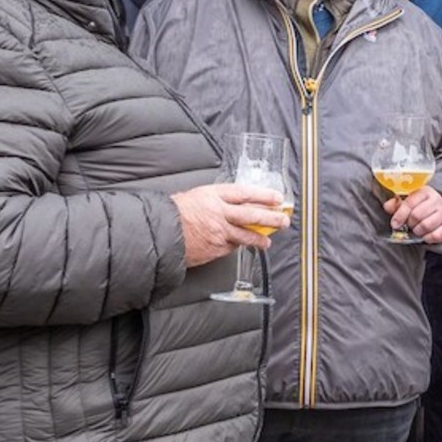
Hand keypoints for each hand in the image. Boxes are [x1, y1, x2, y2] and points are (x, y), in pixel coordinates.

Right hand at [172, 183, 288, 267]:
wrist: (158, 233)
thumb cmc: (172, 213)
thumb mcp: (194, 196)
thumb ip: (215, 200)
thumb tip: (232, 205)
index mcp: (213, 196)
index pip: (245, 193)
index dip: (264, 196)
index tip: (277, 198)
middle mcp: (219, 213)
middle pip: (253, 214)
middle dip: (272, 218)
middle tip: (283, 219)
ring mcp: (219, 232)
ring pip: (247, 236)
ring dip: (261, 239)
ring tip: (268, 241)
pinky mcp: (216, 248)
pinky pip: (232, 248)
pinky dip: (237, 246)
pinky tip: (241, 247)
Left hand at [383, 186, 441, 243]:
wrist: (441, 212)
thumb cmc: (421, 207)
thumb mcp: (409, 202)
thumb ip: (396, 204)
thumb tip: (387, 206)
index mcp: (424, 192)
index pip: (410, 202)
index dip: (400, 214)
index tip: (395, 224)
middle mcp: (436, 200)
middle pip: (417, 215)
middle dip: (410, 223)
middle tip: (409, 225)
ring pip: (426, 225)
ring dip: (418, 230)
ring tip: (417, 229)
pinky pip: (436, 235)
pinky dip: (428, 238)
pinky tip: (425, 235)